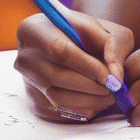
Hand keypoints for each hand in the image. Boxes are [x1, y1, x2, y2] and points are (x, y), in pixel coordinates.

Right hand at [14, 11, 134, 122]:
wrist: (72, 45)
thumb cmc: (89, 34)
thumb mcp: (104, 28)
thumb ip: (113, 45)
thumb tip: (115, 75)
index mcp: (33, 29)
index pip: (59, 50)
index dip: (87, 66)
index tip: (110, 77)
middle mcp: (24, 56)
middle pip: (56, 76)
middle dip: (90, 86)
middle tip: (114, 89)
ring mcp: (26, 80)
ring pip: (56, 97)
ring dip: (88, 101)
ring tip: (109, 96)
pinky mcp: (33, 100)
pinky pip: (57, 111)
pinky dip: (81, 109)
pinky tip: (97, 102)